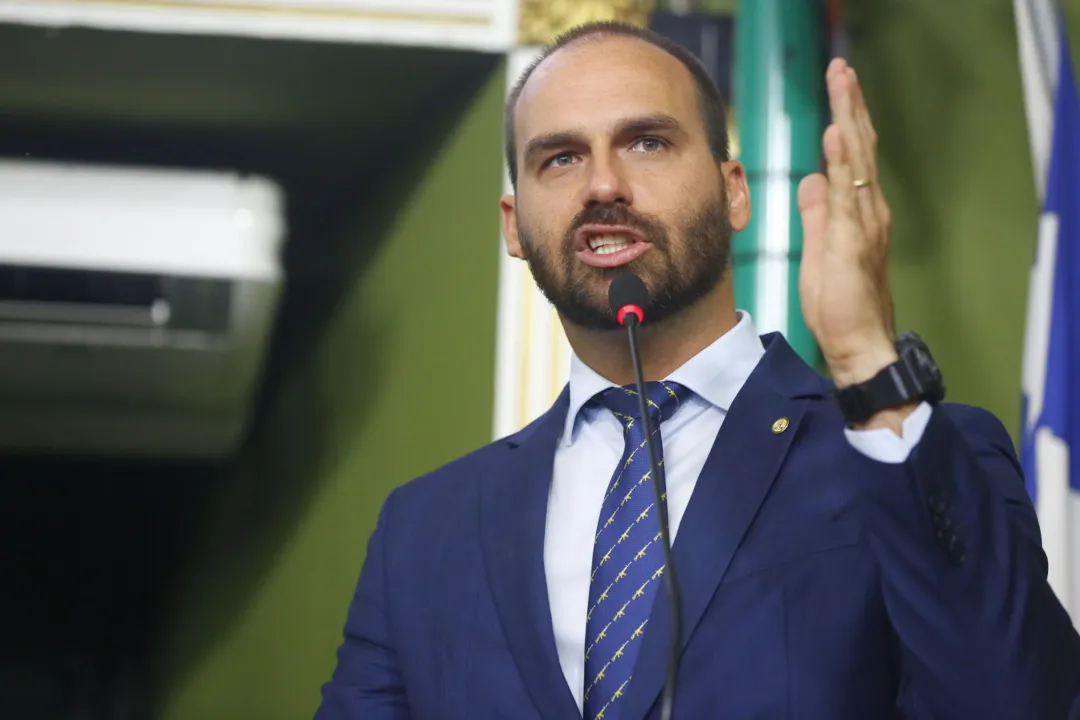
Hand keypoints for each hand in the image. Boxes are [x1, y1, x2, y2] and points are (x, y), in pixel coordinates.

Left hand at [797, 58, 896, 387]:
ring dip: (849, 120)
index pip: (852, 156)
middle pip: (859, 147)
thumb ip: (818, 213)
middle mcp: (868, 210)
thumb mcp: (820, 248)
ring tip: (843, 84)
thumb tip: (812, 179)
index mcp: (858, 211)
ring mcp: (865, 224)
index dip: (846, 118)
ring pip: (857, 161)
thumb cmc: (840, 303)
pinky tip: (836, 137)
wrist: (858, 342)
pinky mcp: (854, 241)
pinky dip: (842, 164)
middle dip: (850, 105)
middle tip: (842, 68)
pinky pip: (848, 195)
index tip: (840, 84)